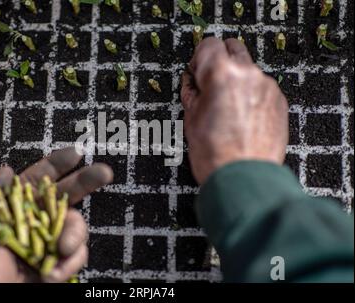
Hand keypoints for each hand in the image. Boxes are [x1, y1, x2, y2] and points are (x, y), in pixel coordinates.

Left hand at [0, 147, 112, 281]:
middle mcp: (37, 220)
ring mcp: (51, 240)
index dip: (57, 164)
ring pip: (77, 225)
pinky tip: (52, 274)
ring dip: (73, 236)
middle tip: (105, 172)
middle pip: (68, 194)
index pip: (39, 179)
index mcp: (16, 207)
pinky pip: (78, 254)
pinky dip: (69, 263)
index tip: (76, 152)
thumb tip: (7, 170)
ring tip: (60, 250)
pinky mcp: (61, 261)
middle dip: (88, 180)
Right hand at [181, 38, 288, 184]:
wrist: (244, 179)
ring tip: (227, 110)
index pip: (209, 44)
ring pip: (249, 70)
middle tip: (210, 85)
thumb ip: (192, 91)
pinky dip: (251, 95)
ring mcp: (268, 87)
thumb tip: (192, 81)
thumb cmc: (215, 154)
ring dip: (237, 80)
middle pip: (233, 48)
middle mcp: (249, 74)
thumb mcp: (190, 118)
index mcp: (222, 75)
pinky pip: (262, 88)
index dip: (198, 59)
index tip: (196, 73)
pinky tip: (242, 118)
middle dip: (220, 62)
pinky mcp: (279, 101)